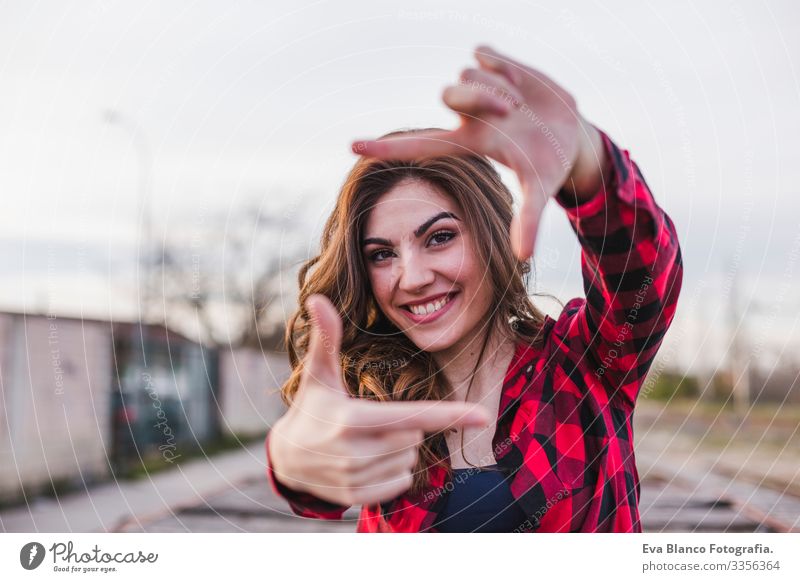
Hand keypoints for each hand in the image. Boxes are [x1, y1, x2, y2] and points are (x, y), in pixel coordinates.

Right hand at [268, 293, 490, 505]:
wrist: (286, 458)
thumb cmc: (312, 408)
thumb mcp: (318, 374)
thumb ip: (326, 337)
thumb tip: (317, 296)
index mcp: (350, 419)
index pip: (410, 416)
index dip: (449, 414)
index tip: (483, 416)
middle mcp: (353, 452)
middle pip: (414, 437)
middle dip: (404, 428)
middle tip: (371, 423)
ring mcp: (354, 478)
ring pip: (409, 461)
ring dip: (398, 451)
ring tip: (365, 443)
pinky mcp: (355, 498)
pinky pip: (400, 483)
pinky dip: (392, 473)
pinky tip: (365, 464)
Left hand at [351, 45, 602, 260]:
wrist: (572, 133)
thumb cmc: (548, 163)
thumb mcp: (538, 189)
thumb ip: (528, 219)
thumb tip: (523, 257)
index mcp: (468, 144)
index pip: (418, 145)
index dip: (386, 148)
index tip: (351, 148)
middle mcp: (466, 116)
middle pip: (448, 94)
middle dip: (482, 98)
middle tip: (511, 111)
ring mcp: (478, 88)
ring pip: (468, 73)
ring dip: (499, 87)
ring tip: (521, 104)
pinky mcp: (493, 64)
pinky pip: (483, 53)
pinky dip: (504, 65)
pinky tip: (519, 83)